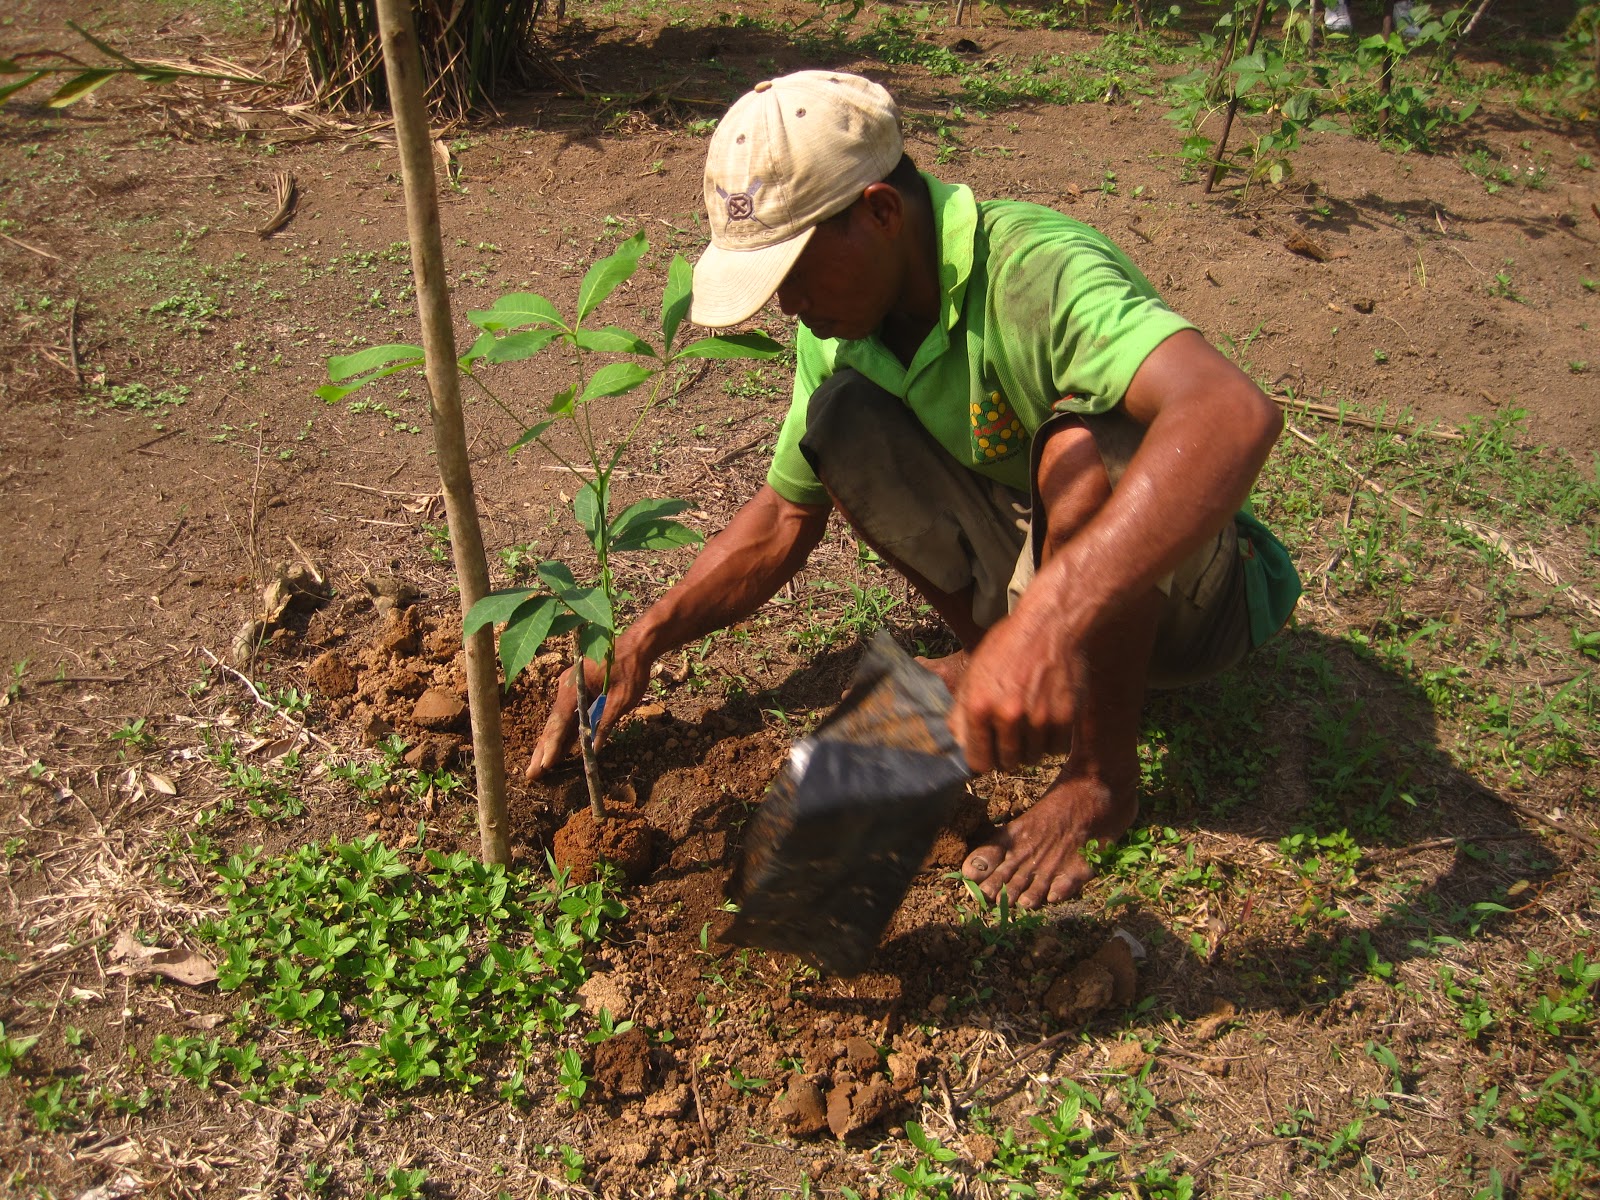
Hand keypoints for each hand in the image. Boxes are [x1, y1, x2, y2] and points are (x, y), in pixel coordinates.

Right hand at [524, 645, 651, 780]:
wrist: (637, 643)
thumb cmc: (630, 669)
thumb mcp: (621, 700)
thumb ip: (605, 725)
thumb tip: (593, 750)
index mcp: (574, 687)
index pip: (560, 723)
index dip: (552, 747)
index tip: (545, 766)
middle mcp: (566, 687)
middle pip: (553, 723)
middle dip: (543, 750)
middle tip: (531, 774)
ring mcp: (569, 687)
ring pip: (559, 720)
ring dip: (550, 744)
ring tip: (539, 767)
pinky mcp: (576, 689)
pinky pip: (568, 714)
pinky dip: (563, 732)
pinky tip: (557, 750)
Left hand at [949, 608, 1080, 773]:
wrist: (1049, 626)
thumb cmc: (1007, 648)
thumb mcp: (973, 674)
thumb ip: (962, 713)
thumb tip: (958, 746)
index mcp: (978, 706)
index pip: (978, 762)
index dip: (983, 758)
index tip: (989, 751)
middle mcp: (1008, 715)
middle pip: (1007, 763)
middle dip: (1007, 753)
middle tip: (1011, 733)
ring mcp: (1039, 718)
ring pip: (1032, 758)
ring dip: (1031, 747)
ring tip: (1030, 721)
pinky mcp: (1066, 717)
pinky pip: (1056, 750)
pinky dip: (1052, 740)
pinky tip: (1048, 718)